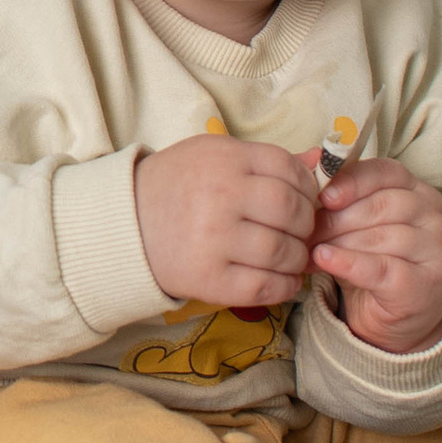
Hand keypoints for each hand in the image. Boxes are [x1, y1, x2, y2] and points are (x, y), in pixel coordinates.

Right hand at [133, 134, 316, 309]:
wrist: (124, 224)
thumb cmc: (175, 185)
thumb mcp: (213, 156)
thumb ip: (265, 159)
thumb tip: (317, 162)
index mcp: (223, 160)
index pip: (288, 170)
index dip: (307, 187)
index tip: (305, 199)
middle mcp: (220, 197)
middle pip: (291, 211)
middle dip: (306, 223)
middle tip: (300, 231)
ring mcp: (213, 240)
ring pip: (282, 251)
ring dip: (297, 258)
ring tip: (291, 257)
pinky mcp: (207, 279)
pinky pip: (263, 286)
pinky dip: (283, 286)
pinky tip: (283, 280)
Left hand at [311, 162, 441, 350]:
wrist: (400, 318)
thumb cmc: (377, 261)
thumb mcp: (361, 225)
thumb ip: (341, 200)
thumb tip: (304, 175)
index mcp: (420, 191)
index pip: (386, 172)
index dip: (351, 181)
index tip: (322, 194)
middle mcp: (434, 217)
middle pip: (380, 205)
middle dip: (335, 218)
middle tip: (304, 231)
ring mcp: (435, 251)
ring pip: (379, 236)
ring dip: (337, 242)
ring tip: (308, 250)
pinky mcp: (423, 285)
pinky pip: (381, 268)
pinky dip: (348, 262)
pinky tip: (323, 260)